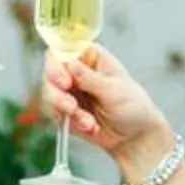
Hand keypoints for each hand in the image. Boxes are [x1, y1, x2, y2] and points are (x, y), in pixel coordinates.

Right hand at [43, 41, 170, 170]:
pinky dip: (71, 122)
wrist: (135, 135)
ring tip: (88, 122)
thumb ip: (91, 79)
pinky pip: (56, 114)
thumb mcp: (115, 91)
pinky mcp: (65, 110)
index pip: (62, 50)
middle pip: (50, 72)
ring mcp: (69, 91)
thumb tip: (70, 64)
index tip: (65, 81)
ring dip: (66, 111)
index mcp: (89, 56)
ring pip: (49, 94)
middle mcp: (75, 70)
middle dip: (57, 92)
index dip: (57, 63)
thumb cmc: (132, 105)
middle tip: (71, 107)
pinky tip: (90, 127)